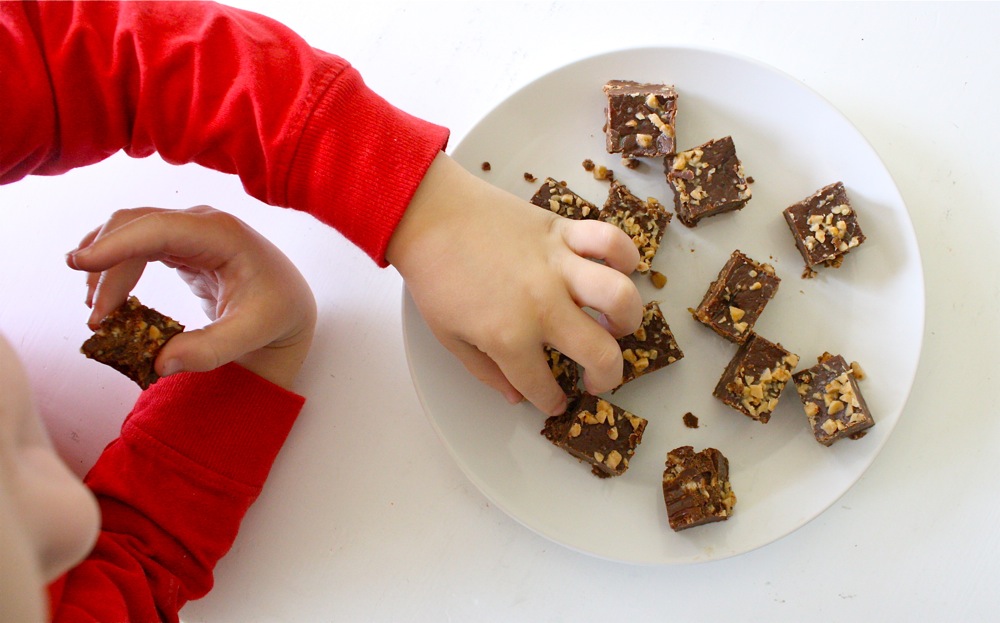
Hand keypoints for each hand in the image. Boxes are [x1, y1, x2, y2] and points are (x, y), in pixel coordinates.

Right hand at [66, 206, 315, 388]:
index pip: (159, 228)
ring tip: (99, 315)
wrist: (291, 308)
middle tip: (97, 319)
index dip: (117, 243)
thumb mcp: (252, 334)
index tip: (81, 263)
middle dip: (106, 268)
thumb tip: (159, 363)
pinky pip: (137, 248)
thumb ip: (210, 350)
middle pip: (135, 228)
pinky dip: (116, 269)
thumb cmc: (278, 314)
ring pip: (129, 234)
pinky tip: (107, 299)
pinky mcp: (180, 246)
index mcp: (222, 233)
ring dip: (106, 268)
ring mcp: (189, 230)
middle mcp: (201, 223)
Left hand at [387, 153, 642, 415]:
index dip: (551, 401)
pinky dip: (625, 255)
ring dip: (628, 320)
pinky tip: (621, 269)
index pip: (543, 386)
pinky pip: (611, 241)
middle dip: (607, 378)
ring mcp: (558, 266)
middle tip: (597, 378)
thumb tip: (517, 397)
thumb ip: (486, 372)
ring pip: (620, 298)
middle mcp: (543, 306)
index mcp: (509, 338)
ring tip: (616, 326)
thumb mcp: (450, 338)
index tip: (555, 401)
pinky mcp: (563, 230)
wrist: (428, 215)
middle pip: (601, 354)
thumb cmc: (434, 277)